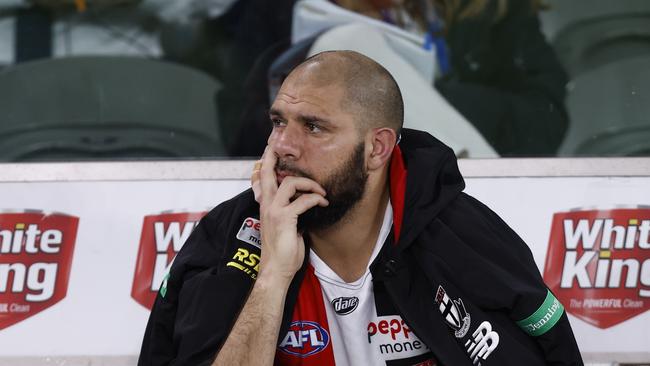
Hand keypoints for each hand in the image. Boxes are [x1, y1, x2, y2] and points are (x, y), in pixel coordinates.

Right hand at [256, 146, 327, 281]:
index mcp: (266, 206)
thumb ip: (290, 212)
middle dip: (273, 156)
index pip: (262, 179)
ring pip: (289, 183)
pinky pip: (302, 201)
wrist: (276, 269)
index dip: (266, 163)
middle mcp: (267, 205)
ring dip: (309, 183)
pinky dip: (315, 199)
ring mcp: (274, 211)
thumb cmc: (283, 250)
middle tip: (277, 144)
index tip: (270, 149)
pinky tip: (323, 202)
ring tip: (321, 191)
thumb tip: (303, 203)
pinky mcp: (284, 219)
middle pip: (267, 173)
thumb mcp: (285, 227)